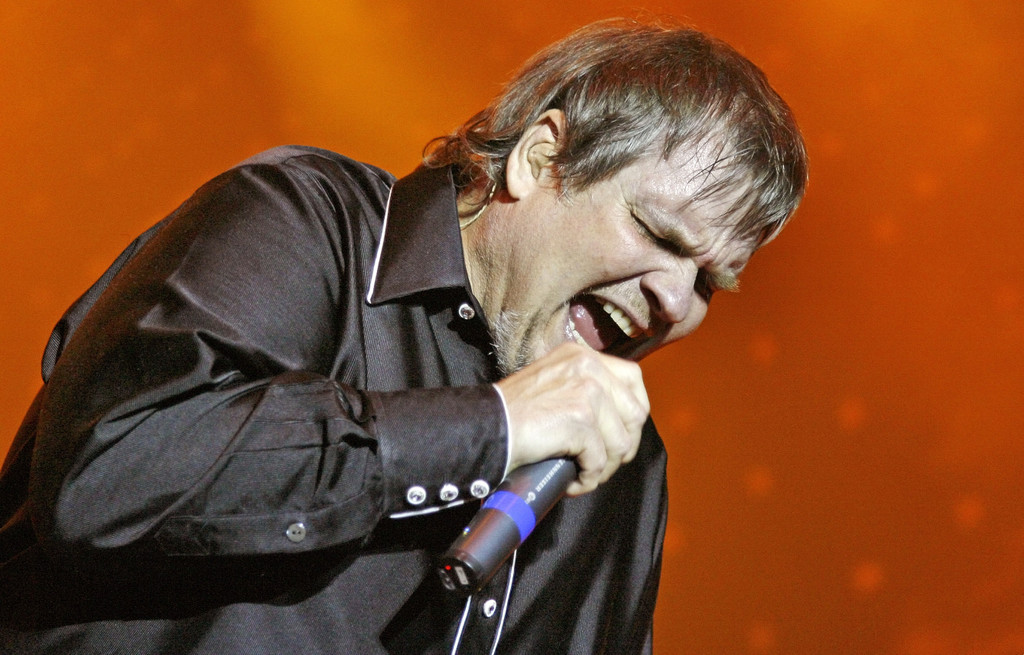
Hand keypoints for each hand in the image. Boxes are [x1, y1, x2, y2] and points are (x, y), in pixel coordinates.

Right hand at [495, 342, 649, 495]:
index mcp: (582, 355)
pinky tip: (570, 481)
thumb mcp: (553, 382)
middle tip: (599, 463)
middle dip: (622, 447)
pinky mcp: (579, 418)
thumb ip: (583, 387)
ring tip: (580, 474)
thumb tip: (618, 420)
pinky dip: (586, 479)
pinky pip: (599, 461)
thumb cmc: (513, 414)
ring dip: (603, 468)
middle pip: (636, 414)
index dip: (633, 412)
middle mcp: (588, 366)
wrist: (486, 427)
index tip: (621, 434)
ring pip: (621, 443)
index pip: (633, 379)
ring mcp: (586, 390)